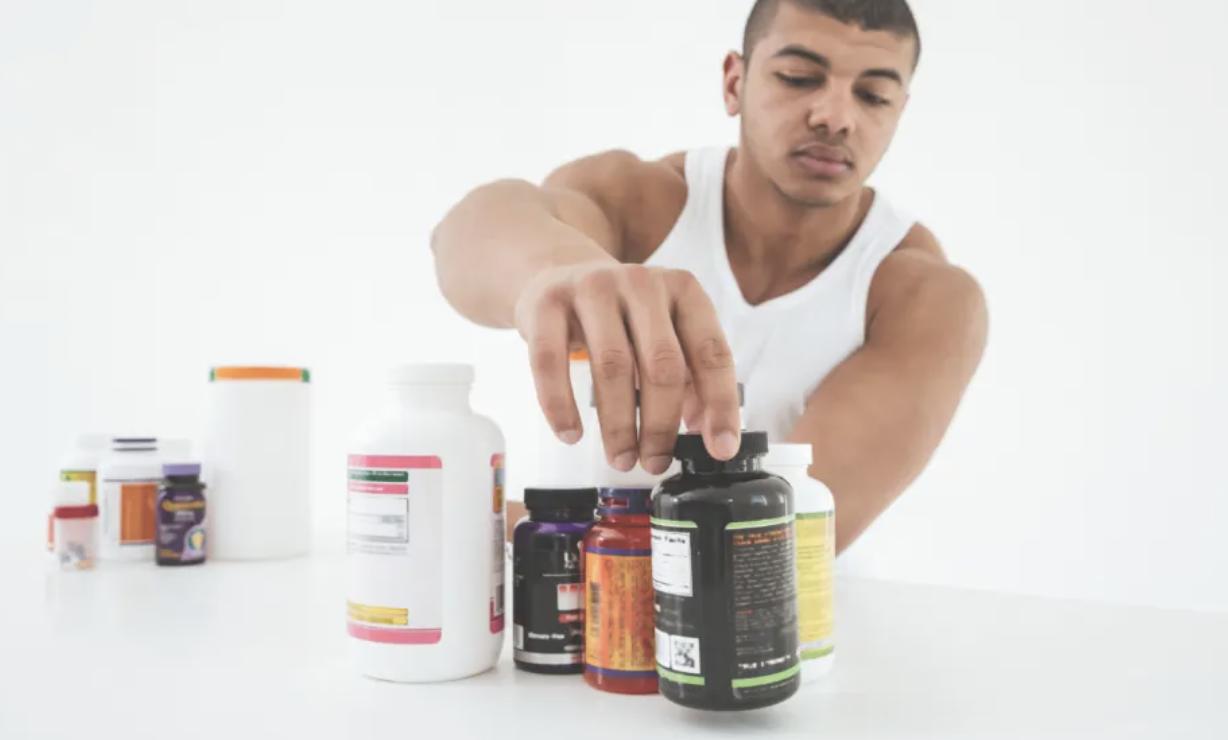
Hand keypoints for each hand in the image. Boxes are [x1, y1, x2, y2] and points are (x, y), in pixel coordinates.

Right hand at [514, 262, 741, 473]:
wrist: (558, 275)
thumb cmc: (619, 315)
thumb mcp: (663, 332)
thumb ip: (689, 376)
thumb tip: (703, 429)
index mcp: (683, 290)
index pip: (711, 352)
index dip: (720, 404)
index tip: (720, 448)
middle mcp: (642, 283)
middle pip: (662, 365)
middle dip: (662, 425)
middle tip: (655, 461)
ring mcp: (593, 288)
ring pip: (612, 367)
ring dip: (618, 425)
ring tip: (621, 457)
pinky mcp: (547, 303)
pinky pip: (551, 362)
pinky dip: (561, 405)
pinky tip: (571, 433)